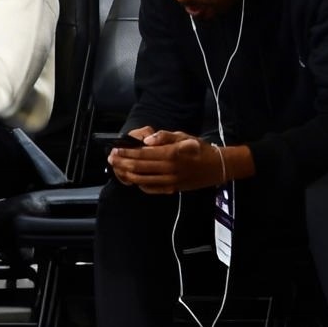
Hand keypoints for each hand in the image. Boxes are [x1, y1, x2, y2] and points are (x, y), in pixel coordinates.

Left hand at [108, 130, 224, 195]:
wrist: (217, 167)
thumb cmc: (199, 148)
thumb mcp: (183, 136)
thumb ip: (164, 136)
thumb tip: (146, 141)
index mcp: (171, 154)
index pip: (142, 154)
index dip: (126, 153)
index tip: (114, 150)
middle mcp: (169, 169)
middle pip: (139, 168)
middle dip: (122, 163)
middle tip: (110, 159)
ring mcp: (170, 182)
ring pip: (142, 180)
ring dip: (127, 175)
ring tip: (116, 169)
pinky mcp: (172, 189)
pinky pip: (152, 189)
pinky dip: (140, 185)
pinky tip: (132, 179)